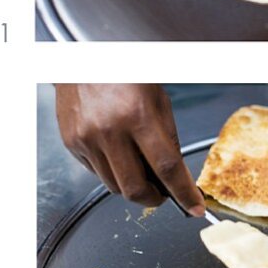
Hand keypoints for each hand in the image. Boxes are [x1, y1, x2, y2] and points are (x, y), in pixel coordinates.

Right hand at [56, 84, 204, 214]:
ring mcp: (88, 139)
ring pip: (114, 186)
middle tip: (162, 195)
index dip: (183, 193)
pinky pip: (96, 173)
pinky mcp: (73, 143)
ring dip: (130, 185)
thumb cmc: (122, 74)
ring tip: (136, 165)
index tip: (194, 207)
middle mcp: (110, 130)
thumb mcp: (157, 98)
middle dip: (153, 199)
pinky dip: (111, 171)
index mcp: (138, 115)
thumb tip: (175, 174)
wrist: (81, 60)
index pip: (166, 167)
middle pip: (135, 188)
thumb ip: (167, 137)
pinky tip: (114, 151)